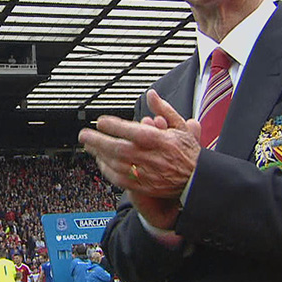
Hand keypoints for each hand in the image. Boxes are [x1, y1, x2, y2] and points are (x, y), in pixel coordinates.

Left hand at [80, 90, 201, 227]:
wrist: (196, 180)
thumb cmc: (188, 153)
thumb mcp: (180, 127)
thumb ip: (164, 110)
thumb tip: (151, 95)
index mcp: (157, 140)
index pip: (129, 130)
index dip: (112, 125)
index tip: (101, 120)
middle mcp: (149, 157)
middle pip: (116, 148)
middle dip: (97, 140)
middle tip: (84, 135)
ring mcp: (144, 173)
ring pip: (115, 163)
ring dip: (99, 154)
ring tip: (89, 146)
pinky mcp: (142, 186)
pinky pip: (119, 179)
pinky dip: (107, 171)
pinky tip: (101, 163)